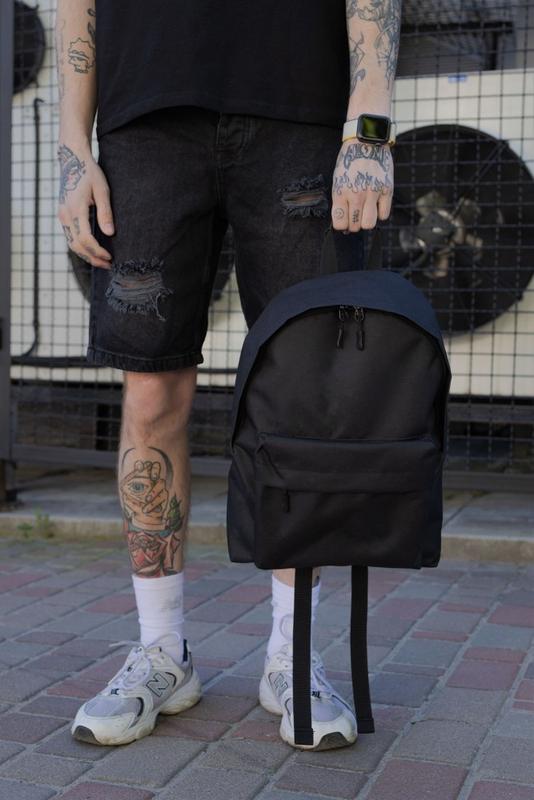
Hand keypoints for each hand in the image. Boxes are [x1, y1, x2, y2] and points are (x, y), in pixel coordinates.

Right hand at [56, 140, 114, 268]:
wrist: (72, 160)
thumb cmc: (90, 173)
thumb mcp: (102, 190)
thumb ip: (105, 213)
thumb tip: (110, 234)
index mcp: (76, 209)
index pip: (85, 239)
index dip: (98, 251)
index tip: (110, 257)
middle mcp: (65, 214)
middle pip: (77, 245)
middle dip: (92, 258)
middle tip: (108, 265)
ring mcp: (61, 215)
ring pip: (71, 243)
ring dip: (86, 255)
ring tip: (101, 261)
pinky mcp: (62, 215)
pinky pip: (70, 237)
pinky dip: (80, 247)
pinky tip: (92, 251)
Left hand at [331, 139, 393, 232]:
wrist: (366, 141)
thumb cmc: (349, 161)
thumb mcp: (337, 180)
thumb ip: (340, 200)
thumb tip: (343, 222)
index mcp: (340, 193)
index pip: (340, 224)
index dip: (341, 226)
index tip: (343, 222)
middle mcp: (356, 195)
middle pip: (354, 226)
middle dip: (353, 226)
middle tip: (355, 217)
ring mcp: (373, 193)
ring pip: (369, 224)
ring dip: (366, 222)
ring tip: (365, 213)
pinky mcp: (387, 190)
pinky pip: (384, 215)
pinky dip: (380, 214)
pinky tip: (376, 205)